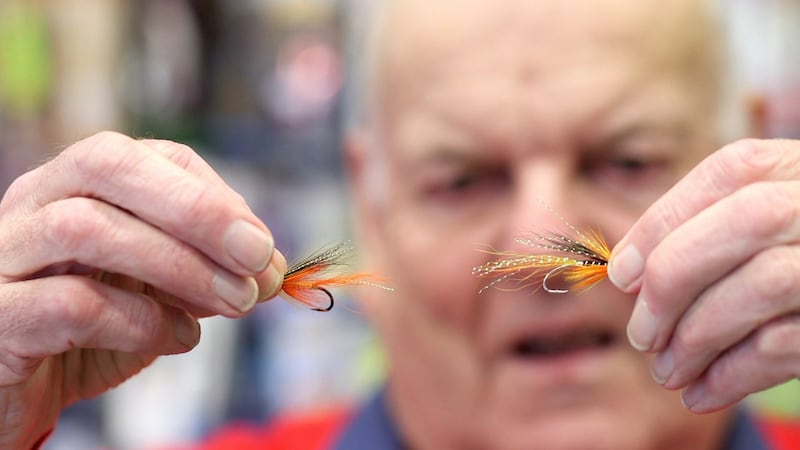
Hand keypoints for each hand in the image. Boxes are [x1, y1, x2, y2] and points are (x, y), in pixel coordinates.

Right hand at [0, 131, 285, 447]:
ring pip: (83, 227)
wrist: (18, 394)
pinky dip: (141, 321)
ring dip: (178, 265)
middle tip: (256, 257)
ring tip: (235, 303)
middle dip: (196, 209)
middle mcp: (30, 205)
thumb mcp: (158, 296)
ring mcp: (3, 257)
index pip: (143, 155)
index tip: (259, 244)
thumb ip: (209, 274)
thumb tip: (273, 270)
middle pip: (105, 164)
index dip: (210, 194)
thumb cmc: (89, 334)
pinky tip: (180, 338)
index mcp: (73, 187)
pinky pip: (68, 305)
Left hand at [609, 139, 799, 412]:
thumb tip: (627, 274)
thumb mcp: (755, 229)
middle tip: (640, 336)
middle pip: (748, 220)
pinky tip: (700, 393)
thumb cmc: (783, 261)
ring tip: (667, 371)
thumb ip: (701, 233)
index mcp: (798, 169)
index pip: (728, 172)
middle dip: (675, 281)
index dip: (662, 224)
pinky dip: (732, 375)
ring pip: (767, 284)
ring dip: (697, 339)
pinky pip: (789, 344)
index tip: (621, 277)